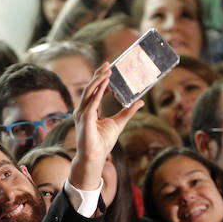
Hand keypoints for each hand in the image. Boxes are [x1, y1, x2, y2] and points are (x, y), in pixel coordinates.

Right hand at [70, 63, 142, 190]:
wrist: (95, 157)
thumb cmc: (103, 142)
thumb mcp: (119, 123)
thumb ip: (128, 112)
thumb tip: (140, 102)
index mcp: (89, 110)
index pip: (94, 90)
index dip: (101, 79)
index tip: (110, 69)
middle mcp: (83, 110)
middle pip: (90, 88)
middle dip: (99, 75)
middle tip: (108, 64)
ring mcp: (82, 114)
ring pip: (89, 92)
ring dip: (98, 80)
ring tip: (107, 71)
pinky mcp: (85, 119)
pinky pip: (91, 102)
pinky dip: (98, 92)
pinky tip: (104, 83)